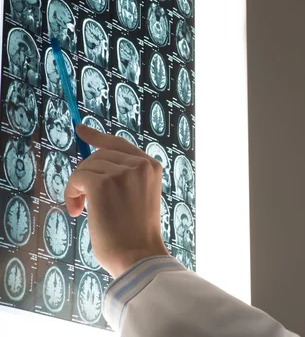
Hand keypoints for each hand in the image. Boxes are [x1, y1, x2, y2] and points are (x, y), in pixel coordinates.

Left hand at [65, 124, 168, 277]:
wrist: (137, 255)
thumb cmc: (135, 233)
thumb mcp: (137, 196)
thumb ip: (124, 176)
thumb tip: (90, 160)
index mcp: (152, 166)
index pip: (119, 143)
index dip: (97, 136)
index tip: (80, 130)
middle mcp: (139, 164)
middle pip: (98, 155)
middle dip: (86, 175)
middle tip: (83, 202)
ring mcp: (122, 172)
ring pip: (85, 167)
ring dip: (78, 188)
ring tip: (83, 211)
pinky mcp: (103, 183)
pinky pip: (76, 178)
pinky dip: (71, 194)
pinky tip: (77, 211)